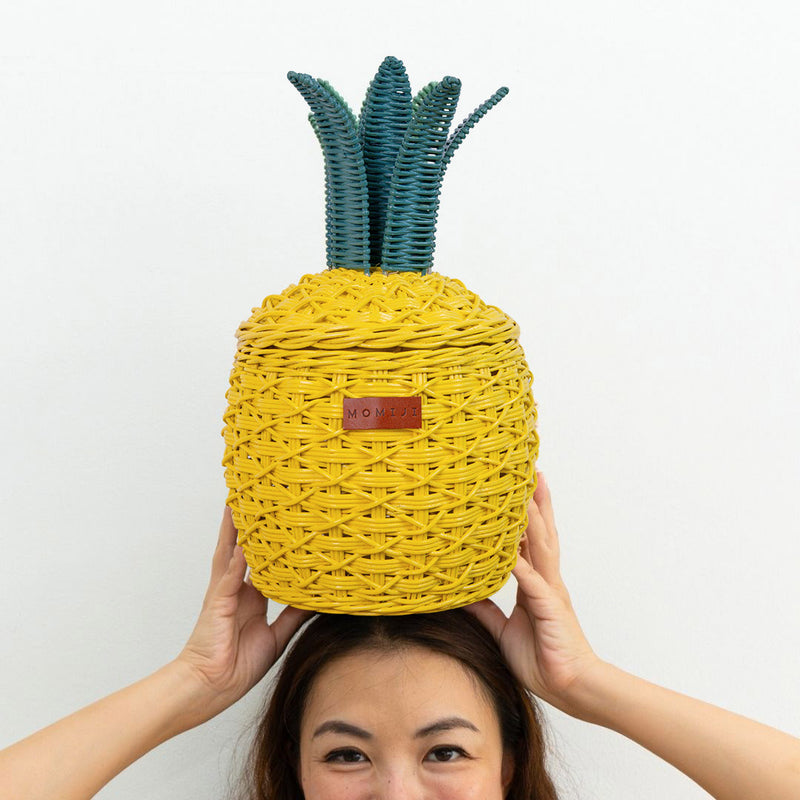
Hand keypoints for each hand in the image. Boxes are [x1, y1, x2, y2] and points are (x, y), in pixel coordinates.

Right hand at [176, 508, 312, 722]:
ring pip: (231, 553)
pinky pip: (228, 579)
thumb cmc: (235, 666)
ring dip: (236, 529)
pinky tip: (243, 546)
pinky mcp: (218, 604)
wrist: (209, 689)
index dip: (272, 540)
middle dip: (248, 523)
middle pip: (243, 547)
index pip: (263, 560)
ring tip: (241, 502)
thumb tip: (317, 598)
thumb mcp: (276, 637)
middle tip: (255, 495)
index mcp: (250, 596)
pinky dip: (236, 562)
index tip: (284, 519)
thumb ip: (294, 615)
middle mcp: (236, 588)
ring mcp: (224, 593)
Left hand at [466, 473, 601, 716]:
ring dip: (533, 517)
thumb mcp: (502, 630)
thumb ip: (485, 609)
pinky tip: (510, 548)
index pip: (529, 541)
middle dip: (535, 501)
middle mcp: (545, 581)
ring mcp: (550, 592)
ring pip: (541, 546)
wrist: (570, 688)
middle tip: (530, 470)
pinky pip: (532, 583)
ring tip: (528, 488)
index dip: (524, 515)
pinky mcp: (550, 609)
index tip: (518, 488)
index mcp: (536, 584)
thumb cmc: (541, 660)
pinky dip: (521, 565)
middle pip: (540, 532)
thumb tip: (462, 593)